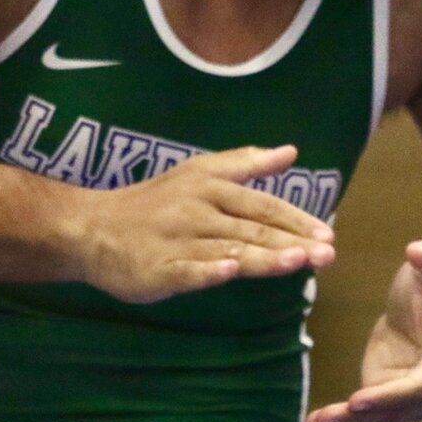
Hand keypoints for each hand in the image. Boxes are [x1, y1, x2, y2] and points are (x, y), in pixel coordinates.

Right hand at [72, 145, 334, 304]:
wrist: (93, 226)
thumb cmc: (154, 202)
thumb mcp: (198, 172)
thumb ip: (245, 163)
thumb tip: (290, 152)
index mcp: (210, 186)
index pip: (262, 204)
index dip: (296, 219)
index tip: (328, 234)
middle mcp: (196, 210)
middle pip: (252, 228)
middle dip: (292, 241)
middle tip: (327, 255)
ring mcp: (176, 239)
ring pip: (227, 248)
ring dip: (264, 256)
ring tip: (297, 262)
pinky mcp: (156, 268)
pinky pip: (186, 269)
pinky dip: (208, 269)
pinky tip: (229, 270)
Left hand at [305, 239, 421, 421]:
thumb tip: (418, 250)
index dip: (393, 395)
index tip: (360, 398)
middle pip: (400, 409)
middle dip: (366, 415)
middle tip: (333, 414)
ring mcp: (411, 399)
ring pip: (380, 418)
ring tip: (315, 421)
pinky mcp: (388, 396)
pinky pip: (366, 413)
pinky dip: (342, 418)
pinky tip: (314, 421)